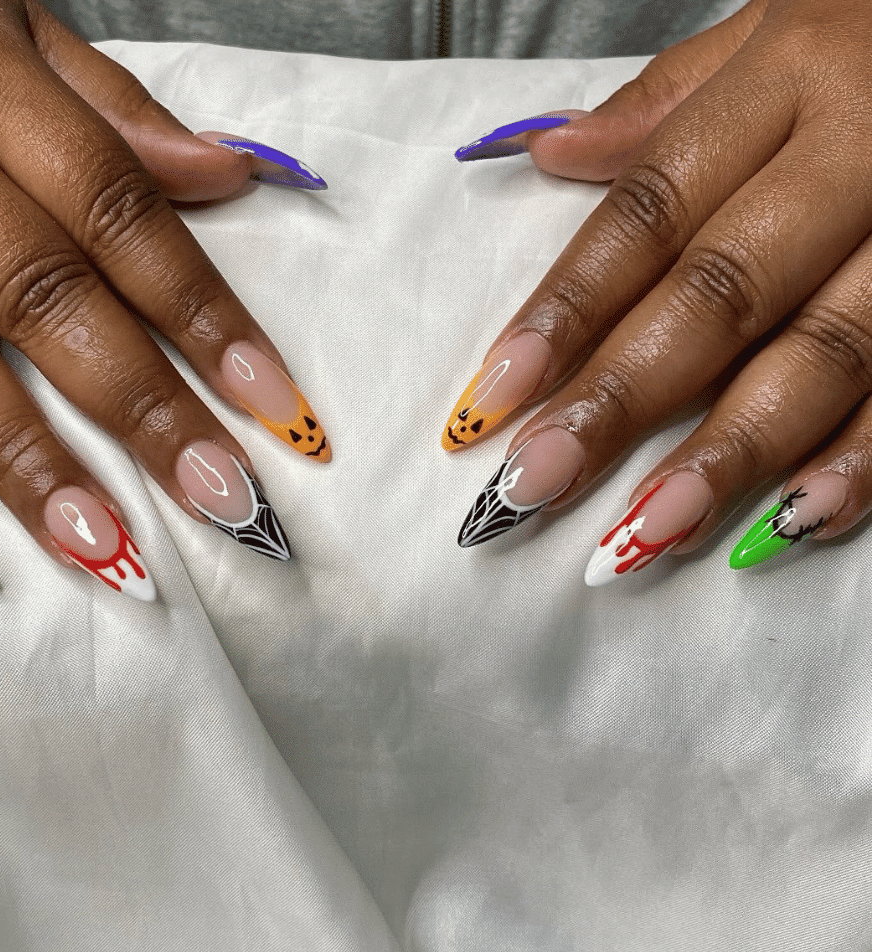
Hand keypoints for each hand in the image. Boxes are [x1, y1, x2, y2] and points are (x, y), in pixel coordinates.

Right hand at [0, 0, 330, 597]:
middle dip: (137, 406)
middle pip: (42, 292)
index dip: (202, 313)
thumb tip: (228, 174)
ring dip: (21, 457)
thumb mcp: (8, 25)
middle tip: (217, 498)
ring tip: (99, 541)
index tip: (272, 404)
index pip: (119, 211)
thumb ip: (112, 111)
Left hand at [446, 0, 871, 582]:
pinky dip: (864, 458)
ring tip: (647, 526)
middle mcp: (860, 152)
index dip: (566, 308)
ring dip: (731, 452)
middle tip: (539, 481)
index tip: (494, 396)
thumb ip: (665, 101)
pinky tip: (793, 518)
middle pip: (720, 293)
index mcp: (789, 78)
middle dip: (622, 398)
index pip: (649, 209)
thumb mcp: (773, 30)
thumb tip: (550, 152)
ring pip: (825, 352)